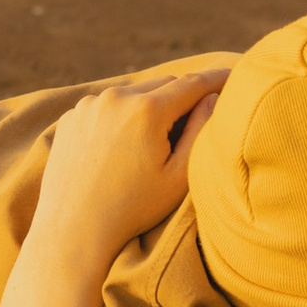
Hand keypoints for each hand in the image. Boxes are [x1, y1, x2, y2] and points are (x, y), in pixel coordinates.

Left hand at [0, 64, 229, 306]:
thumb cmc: (132, 210)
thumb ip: (201, 131)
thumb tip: (211, 98)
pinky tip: (122, 149)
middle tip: (195, 121)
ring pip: (133, 95)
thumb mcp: (179, 177)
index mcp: (147, 110)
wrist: (73, 231)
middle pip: (164, 86)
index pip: (193, 83)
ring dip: (149, 107)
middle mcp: (116, 98)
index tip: (234, 74)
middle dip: (182, 97)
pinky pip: (106, 107)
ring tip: (155, 142)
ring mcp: (89, 105)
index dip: (217, 78)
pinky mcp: (71, 117)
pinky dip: (121, 117)